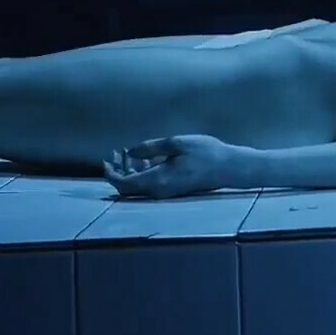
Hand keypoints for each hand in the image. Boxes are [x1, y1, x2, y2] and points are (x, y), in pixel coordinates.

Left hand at [104, 134, 251, 198]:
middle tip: (113, 154)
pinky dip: (142, 172)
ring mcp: (165, 191)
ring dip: (130, 171)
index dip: (112, 174)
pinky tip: (143, 158)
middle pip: (128, 187)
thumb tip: (130, 152)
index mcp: (157, 180)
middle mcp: (158, 191)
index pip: (124, 183)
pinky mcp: (172, 188)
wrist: (229, 168)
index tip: (106, 160)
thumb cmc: (205, 153)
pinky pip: (149, 184)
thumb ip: (151, 148)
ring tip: (125, 153)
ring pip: (139, 186)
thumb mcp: (176, 143)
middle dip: (118, 171)